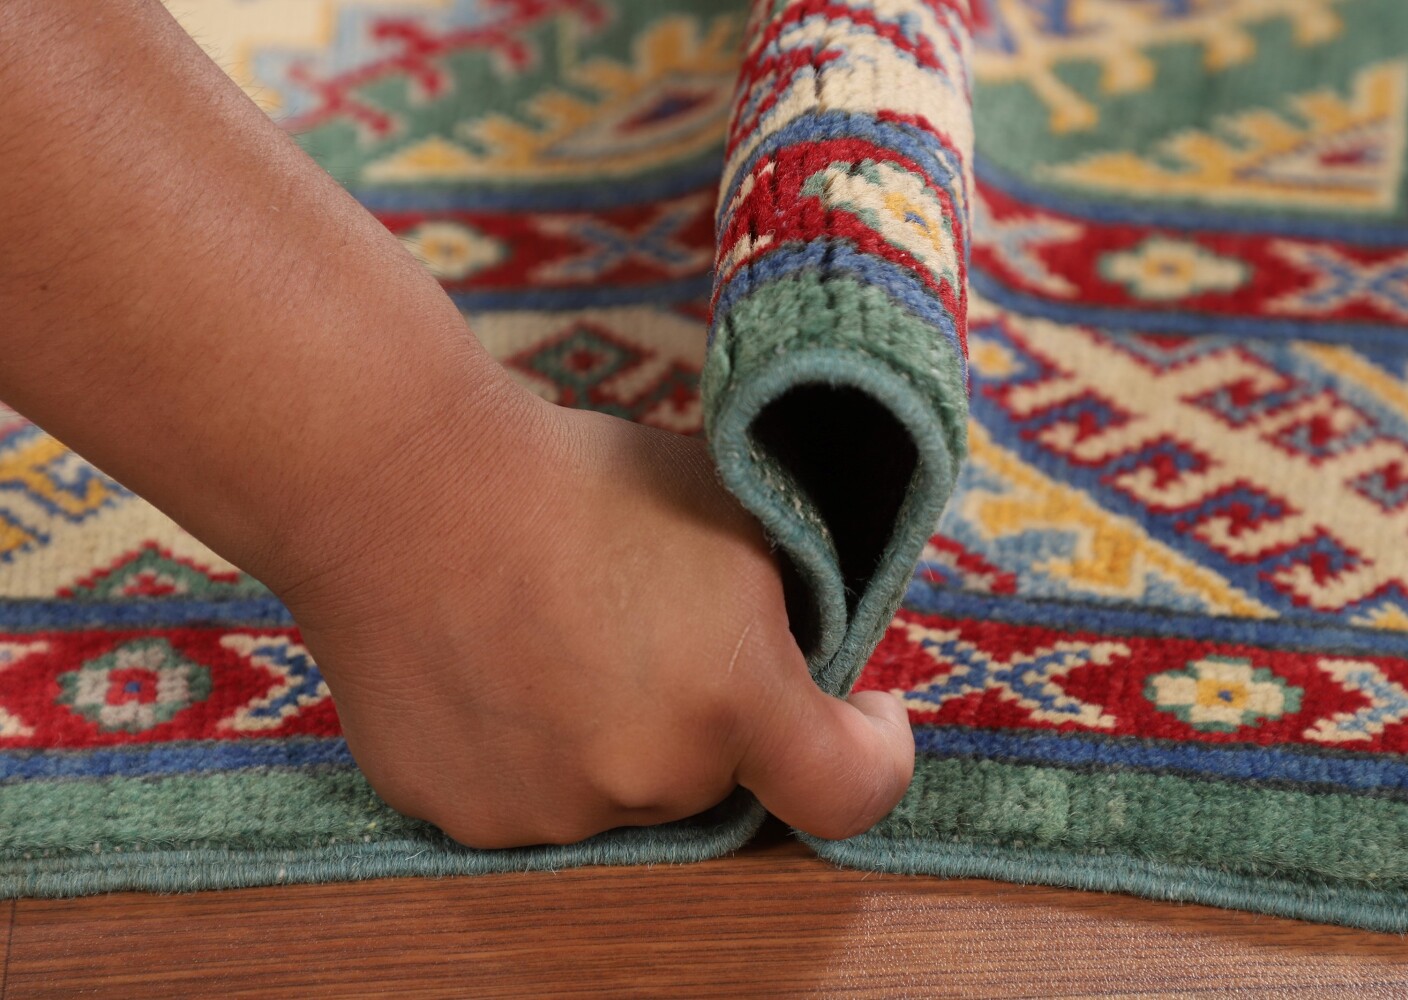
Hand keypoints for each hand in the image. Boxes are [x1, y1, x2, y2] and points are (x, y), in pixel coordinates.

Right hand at [277, 387, 914, 848]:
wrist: (403, 484)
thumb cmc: (575, 477)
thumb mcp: (730, 512)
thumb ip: (790, 604)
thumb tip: (811, 652)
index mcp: (733, 696)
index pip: (852, 788)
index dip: (874, 750)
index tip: (862, 710)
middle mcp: (649, 775)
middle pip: (719, 775)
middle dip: (712, 716)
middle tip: (655, 628)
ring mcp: (549, 810)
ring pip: (621, 791)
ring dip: (615, 738)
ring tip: (557, 637)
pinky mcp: (464, 814)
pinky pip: (532, 798)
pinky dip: (532, 750)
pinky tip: (497, 666)